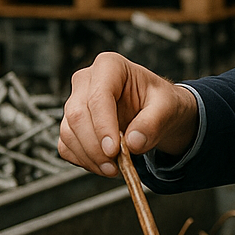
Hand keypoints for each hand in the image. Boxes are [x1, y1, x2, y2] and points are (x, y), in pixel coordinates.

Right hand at [58, 52, 198, 176]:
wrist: (158, 112)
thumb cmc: (160, 101)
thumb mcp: (167, 107)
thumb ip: (153, 123)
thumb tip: (133, 143)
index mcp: (110, 66)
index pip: (98, 97)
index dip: (103, 126)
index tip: (113, 150)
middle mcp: (87, 81)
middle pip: (77, 116)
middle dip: (94, 146)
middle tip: (114, 165)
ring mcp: (75, 102)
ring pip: (68, 133)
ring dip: (89, 157)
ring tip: (114, 168)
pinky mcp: (71, 124)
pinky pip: (67, 145)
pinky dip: (83, 160)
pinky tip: (104, 165)